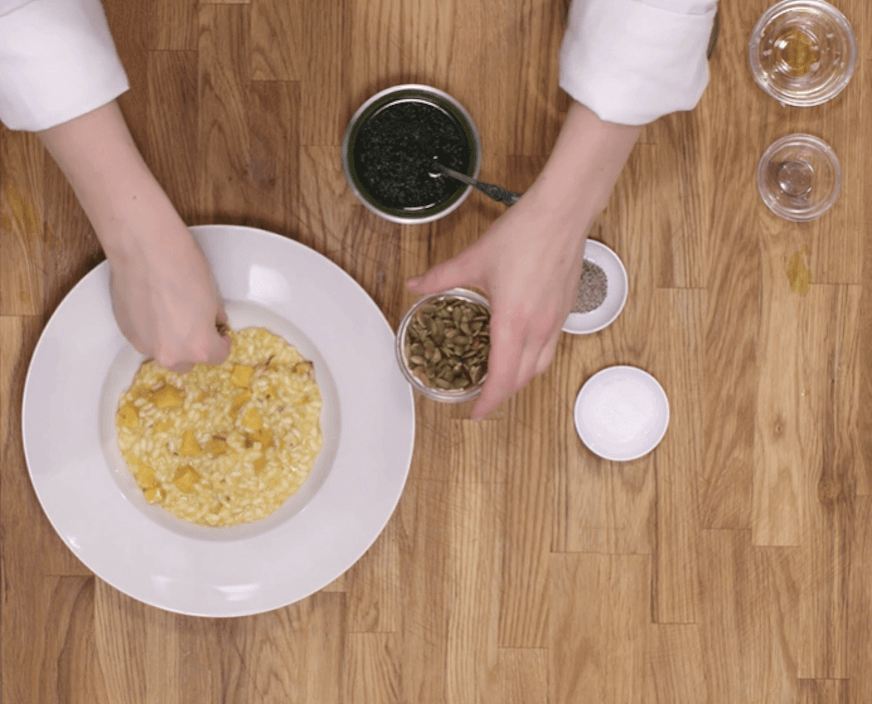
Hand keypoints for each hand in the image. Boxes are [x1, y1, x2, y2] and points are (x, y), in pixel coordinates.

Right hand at [106, 208, 229, 371]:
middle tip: (196, 326)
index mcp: (199, 347)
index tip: (220, 334)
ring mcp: (145, 344)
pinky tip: (154, 308)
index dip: (222, 343)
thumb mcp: (213, 296)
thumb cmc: (182, 268)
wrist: (145, 249)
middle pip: (188, 362)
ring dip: (171, 341)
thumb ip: (213, 317)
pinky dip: (152, 330)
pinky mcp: (126, 331)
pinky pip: (145, 339)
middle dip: (194, 347)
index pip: (217, 357)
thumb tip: (214, 322)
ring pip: (164, 352)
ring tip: (172, 315)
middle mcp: (171, 353)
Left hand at [407, 102, 639, 418]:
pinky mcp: (564, 311)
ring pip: (539, 366)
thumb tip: (414, 286)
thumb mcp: (474, 260)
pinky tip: (518, 346)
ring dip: (519, 378)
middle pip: (522, 379)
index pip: (503, 379)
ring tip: (498, 377)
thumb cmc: (524, 234)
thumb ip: (440, 278)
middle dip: (501, 394)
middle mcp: (538, 329)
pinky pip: (550, 348)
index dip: (488, 402)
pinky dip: (532, 358)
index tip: (475, 411)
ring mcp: (555, 321)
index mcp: (514, 323)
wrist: (562, 214)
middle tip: (481, 395)